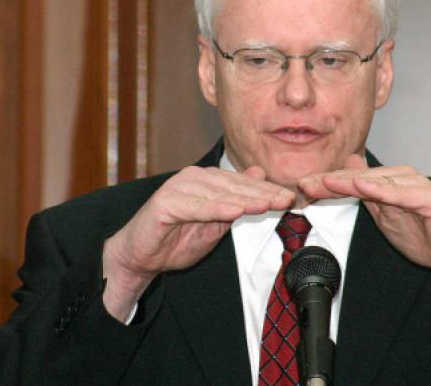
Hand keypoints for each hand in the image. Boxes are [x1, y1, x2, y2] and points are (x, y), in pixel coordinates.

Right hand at [102, 166, 294, 320]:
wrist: (140, 256)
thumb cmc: (176, 239)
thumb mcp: (215, 222)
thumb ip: (236, 201)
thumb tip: (259, 175)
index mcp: (205, 181)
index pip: (241, 184)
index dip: (265, 191)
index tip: (289, 198)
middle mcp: (192, 178)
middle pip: (232, 186)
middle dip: (260, 195)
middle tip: (285, 200)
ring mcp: (177, 188)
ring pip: (217, 194)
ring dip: (243, 199)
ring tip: (266, 205)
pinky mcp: (165, 203)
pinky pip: (195, 206)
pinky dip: (216, 208)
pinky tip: (235, 211)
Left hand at [299, 154, 430, 322]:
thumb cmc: (423, 233)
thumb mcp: (383, 215)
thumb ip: (364, 193)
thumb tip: (346, 169)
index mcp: (387, 180)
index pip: (350, 179)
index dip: (325, 183)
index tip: (300, 187)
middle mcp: (400, 177)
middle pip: (358, 177)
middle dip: (329, 181)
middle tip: (303, 184)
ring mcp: (415, 185)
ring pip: (376, 181)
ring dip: (349, 181)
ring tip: (325, 181)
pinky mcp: (430, 198)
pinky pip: (402, 193)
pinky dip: (382, 189)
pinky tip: (363, 186)